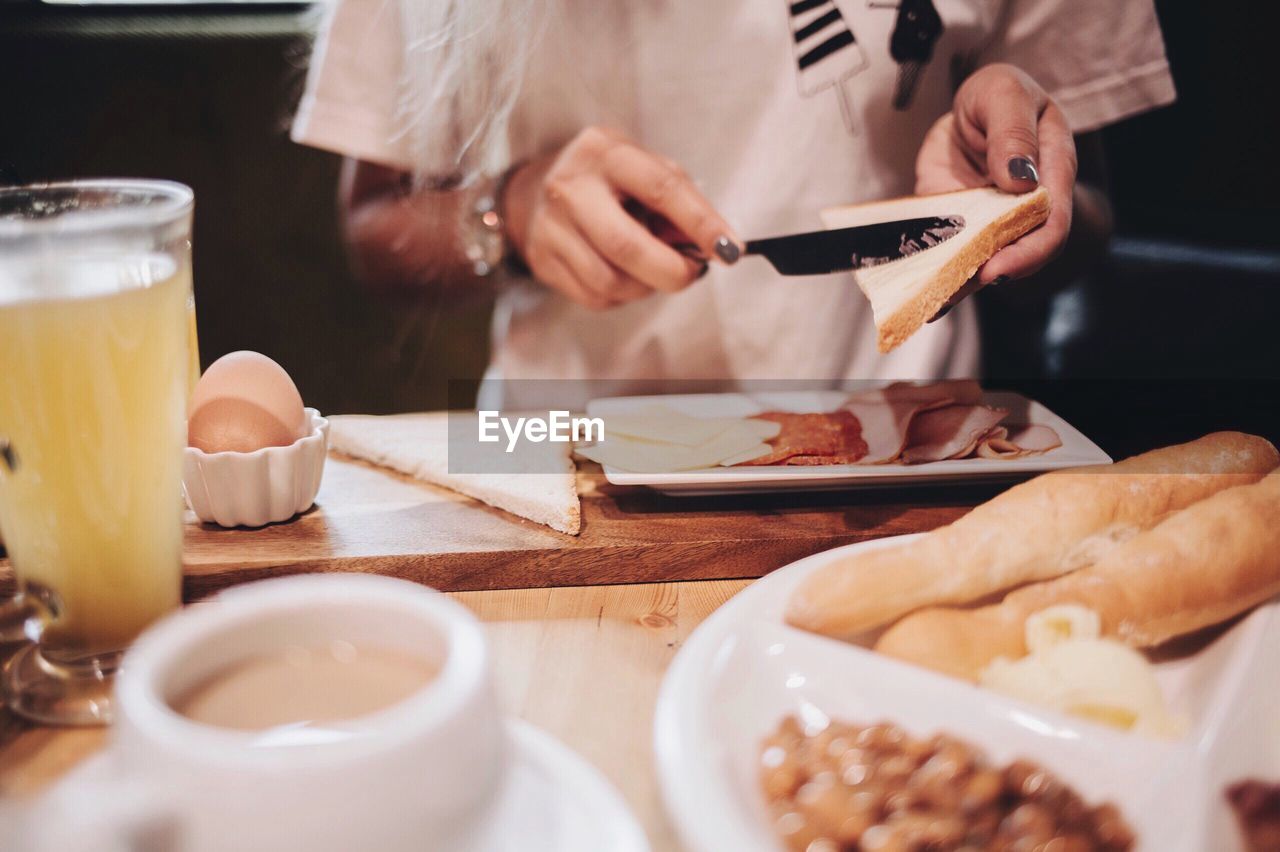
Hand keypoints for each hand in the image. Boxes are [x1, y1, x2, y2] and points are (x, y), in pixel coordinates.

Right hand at [503, 127, 740, 310]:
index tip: (730, 249)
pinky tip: (624, 275)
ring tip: (654, 269)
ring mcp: (551, 227)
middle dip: (672, 271)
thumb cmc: (604, 180)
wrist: (533, 191)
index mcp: (605, 153)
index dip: (701, 223)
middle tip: (693, 273)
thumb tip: (714, 245)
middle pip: (627, 246)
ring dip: (647, 286)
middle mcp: (571, 188)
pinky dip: (622, 296)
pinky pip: (595, 297)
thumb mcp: (642, 168)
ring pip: (611, 281)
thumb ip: (679, 200)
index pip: (662, 188)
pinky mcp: (543, 261)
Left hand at [916, 64, 1075, 294]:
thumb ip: (1012, 130)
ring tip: (938, 302)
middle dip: (992, 273)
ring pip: (986, 260)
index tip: (998, 267)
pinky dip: (940, 278)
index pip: (1052, 222)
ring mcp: (995, 222)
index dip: (1029, 251)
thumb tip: (1019, 179)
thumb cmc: (997, 100)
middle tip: (962, 287)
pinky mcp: (964, 230)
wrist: (971, 112)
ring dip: (963, 284)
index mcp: (1051, 171)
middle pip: (1021, 252)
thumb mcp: (1003, 94)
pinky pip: (955, 256)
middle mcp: (1027, 206)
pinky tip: (926, 302)